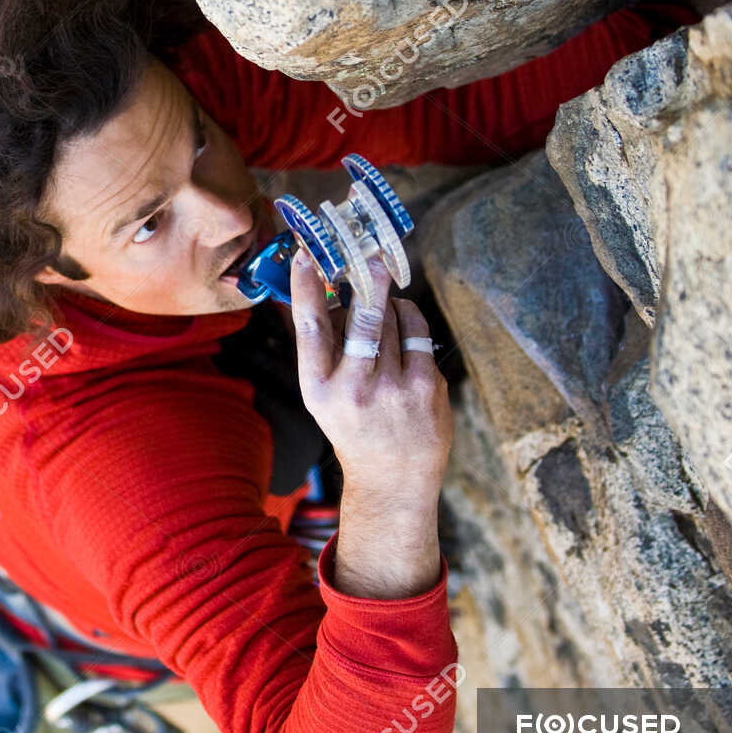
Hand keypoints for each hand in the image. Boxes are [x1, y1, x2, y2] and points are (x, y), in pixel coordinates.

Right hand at [288, 245, 452, 496]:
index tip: (305, 256)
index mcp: (317, 388)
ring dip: (388, 304)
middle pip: (363, 316)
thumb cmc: (352, 425)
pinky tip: (404, 325)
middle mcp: (354, 387)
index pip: (309, 327)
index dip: (305, 288)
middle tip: (371, 255)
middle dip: (370, 280)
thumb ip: (321, 348)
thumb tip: (328, 290)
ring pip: (394, 318)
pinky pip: (418, 332)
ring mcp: (395, 388)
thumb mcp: (321, 396)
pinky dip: (410, 319)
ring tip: (384, 308)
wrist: (391, 477)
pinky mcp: (426, 386)